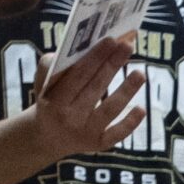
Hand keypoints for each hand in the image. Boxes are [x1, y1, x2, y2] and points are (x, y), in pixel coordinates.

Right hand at [27, 37, 143, 162]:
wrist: (47, 138)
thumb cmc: (49, 100)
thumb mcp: (42, 83)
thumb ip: (50, 66)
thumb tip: (75, 51)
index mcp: (54, 99)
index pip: (78, 75)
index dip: (95, 58)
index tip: (111, 40)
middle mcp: (70, 117)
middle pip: (95, 87)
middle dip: (112, 65)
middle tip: (128, 46)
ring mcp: (85, 132)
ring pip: (109, 109)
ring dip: (126, 91)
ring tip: (140, 73)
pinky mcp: (98, 144)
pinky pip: (116, 134)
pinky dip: (129, 123)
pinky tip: (141, 109)